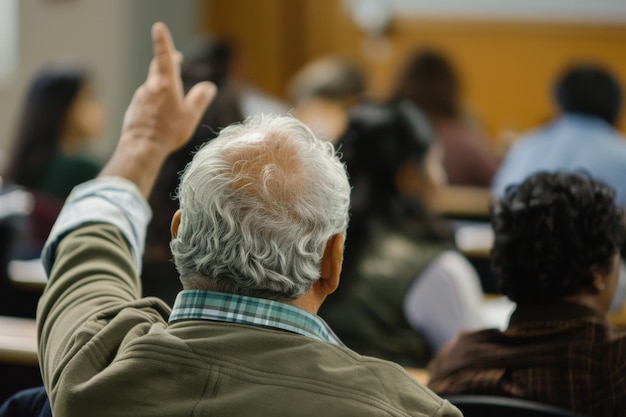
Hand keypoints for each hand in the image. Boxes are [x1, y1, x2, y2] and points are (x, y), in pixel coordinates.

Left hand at [121, 22, 215, 153]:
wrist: (142, 147)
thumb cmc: (169, 131)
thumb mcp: (191, 115)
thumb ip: (200, 99)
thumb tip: (209, 87)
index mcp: (166, 84)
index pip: (165, 56)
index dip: (163, 41)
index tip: (159, 27)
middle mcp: (151, 87)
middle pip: (158, 68)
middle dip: (167, 61)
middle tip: (175, 57)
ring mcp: (141, 97)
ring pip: (153, 85)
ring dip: (161, 84)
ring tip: (171, 93)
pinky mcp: (135, 108)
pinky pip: (147, 99)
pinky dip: (155, 101)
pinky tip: (159, 114)